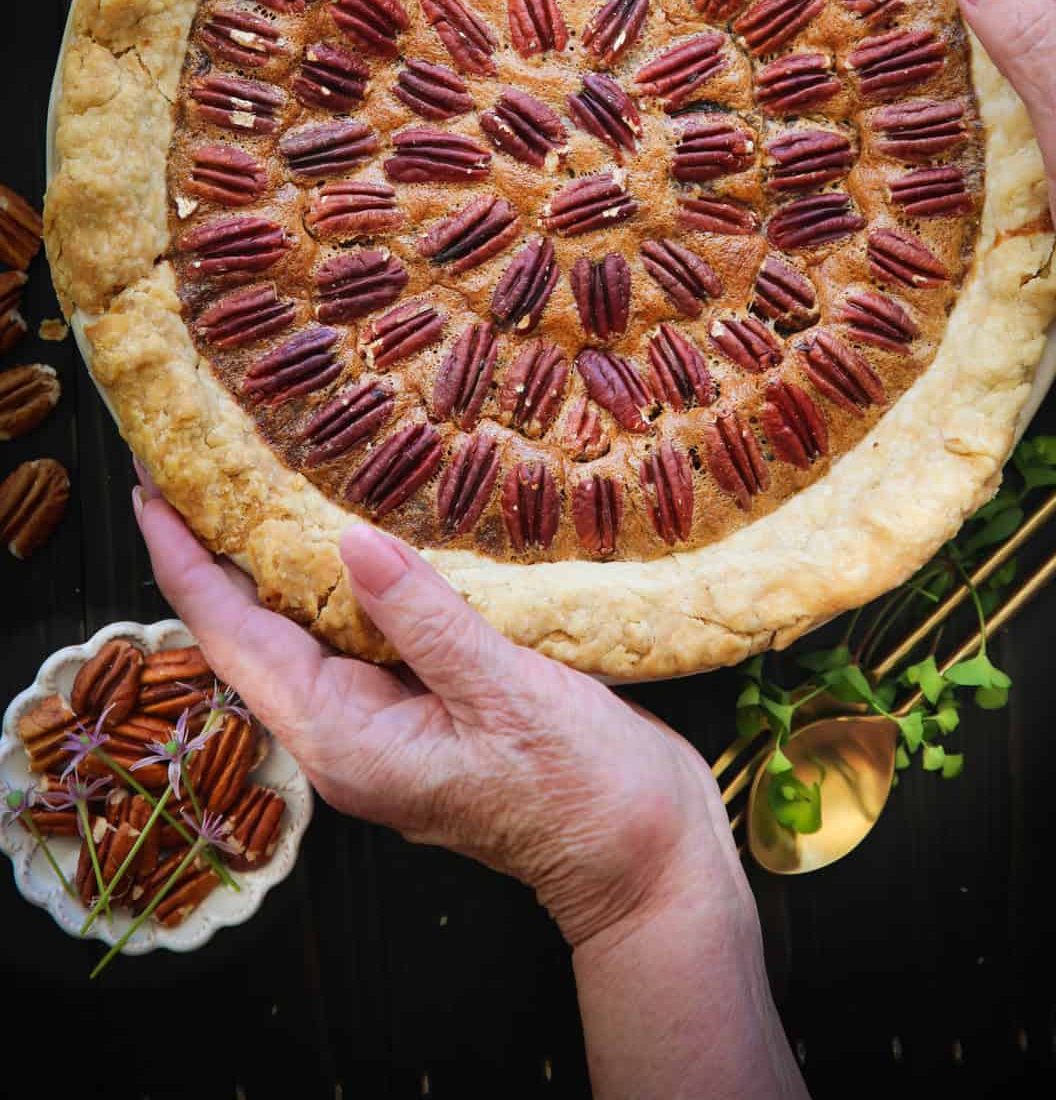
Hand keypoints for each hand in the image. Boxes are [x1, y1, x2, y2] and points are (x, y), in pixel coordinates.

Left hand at [132, 480, 740, 949]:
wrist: (644, 860)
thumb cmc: (581, 791)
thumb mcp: (503, 695)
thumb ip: (422, 618)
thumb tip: (347, 542)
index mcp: (344, 739)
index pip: (237, 639)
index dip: (187, 563)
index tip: (151, 489)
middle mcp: (346, 732)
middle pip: (255, 629)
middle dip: (219, 545)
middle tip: (197, 456)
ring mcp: (385, 719)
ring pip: (308, 625)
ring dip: (280, 554)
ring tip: (258, 471)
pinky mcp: (426, 703)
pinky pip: (364, 628)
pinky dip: (350, 572)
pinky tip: (359, 525)